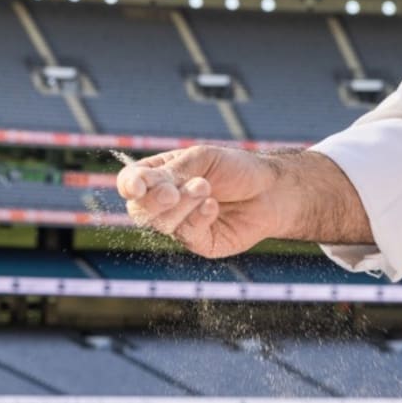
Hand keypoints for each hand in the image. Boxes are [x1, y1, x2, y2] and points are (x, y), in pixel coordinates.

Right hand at [114, 146, 286, 257]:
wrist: (272, 189)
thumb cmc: (235, 168)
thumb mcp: (202, 159)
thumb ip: (172, 172)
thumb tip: (143, 185)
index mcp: (159, 176)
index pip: (131, 183)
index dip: (129, 186)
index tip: (137, 186)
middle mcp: (164, 203)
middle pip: (139, 210)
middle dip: (153, 201)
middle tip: (172, 191)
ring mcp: (180, 225)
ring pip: (163, 223)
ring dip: (183, 204)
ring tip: (205, 187)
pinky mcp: (200, 243)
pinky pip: (188, 234)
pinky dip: (198, 217)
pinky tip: (213, 206)